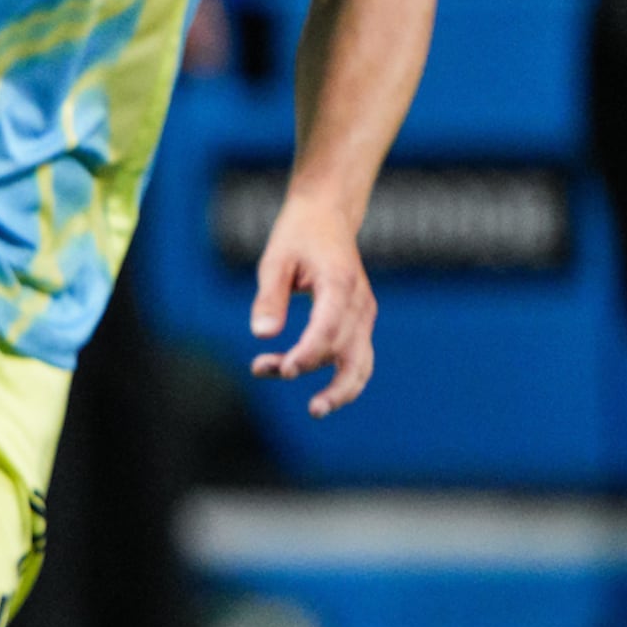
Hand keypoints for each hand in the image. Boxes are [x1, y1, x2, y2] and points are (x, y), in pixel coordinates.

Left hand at [250, 193, 377, 415]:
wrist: (326, 217)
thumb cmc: (298, 236)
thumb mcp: (274, 261)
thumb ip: (269, 298)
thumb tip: (262, 336)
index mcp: (340, 285)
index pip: (330, 329)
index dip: (309, 354)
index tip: (284, 370)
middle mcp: (360, 304)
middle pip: (356, 356)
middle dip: (337, 387)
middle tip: (314, 410)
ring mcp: (363, 315)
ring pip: (359, 362)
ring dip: (337, 386)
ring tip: (313, 408)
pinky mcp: (358, 321)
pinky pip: (351, 354)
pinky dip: (330, 369)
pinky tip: (290, 368)